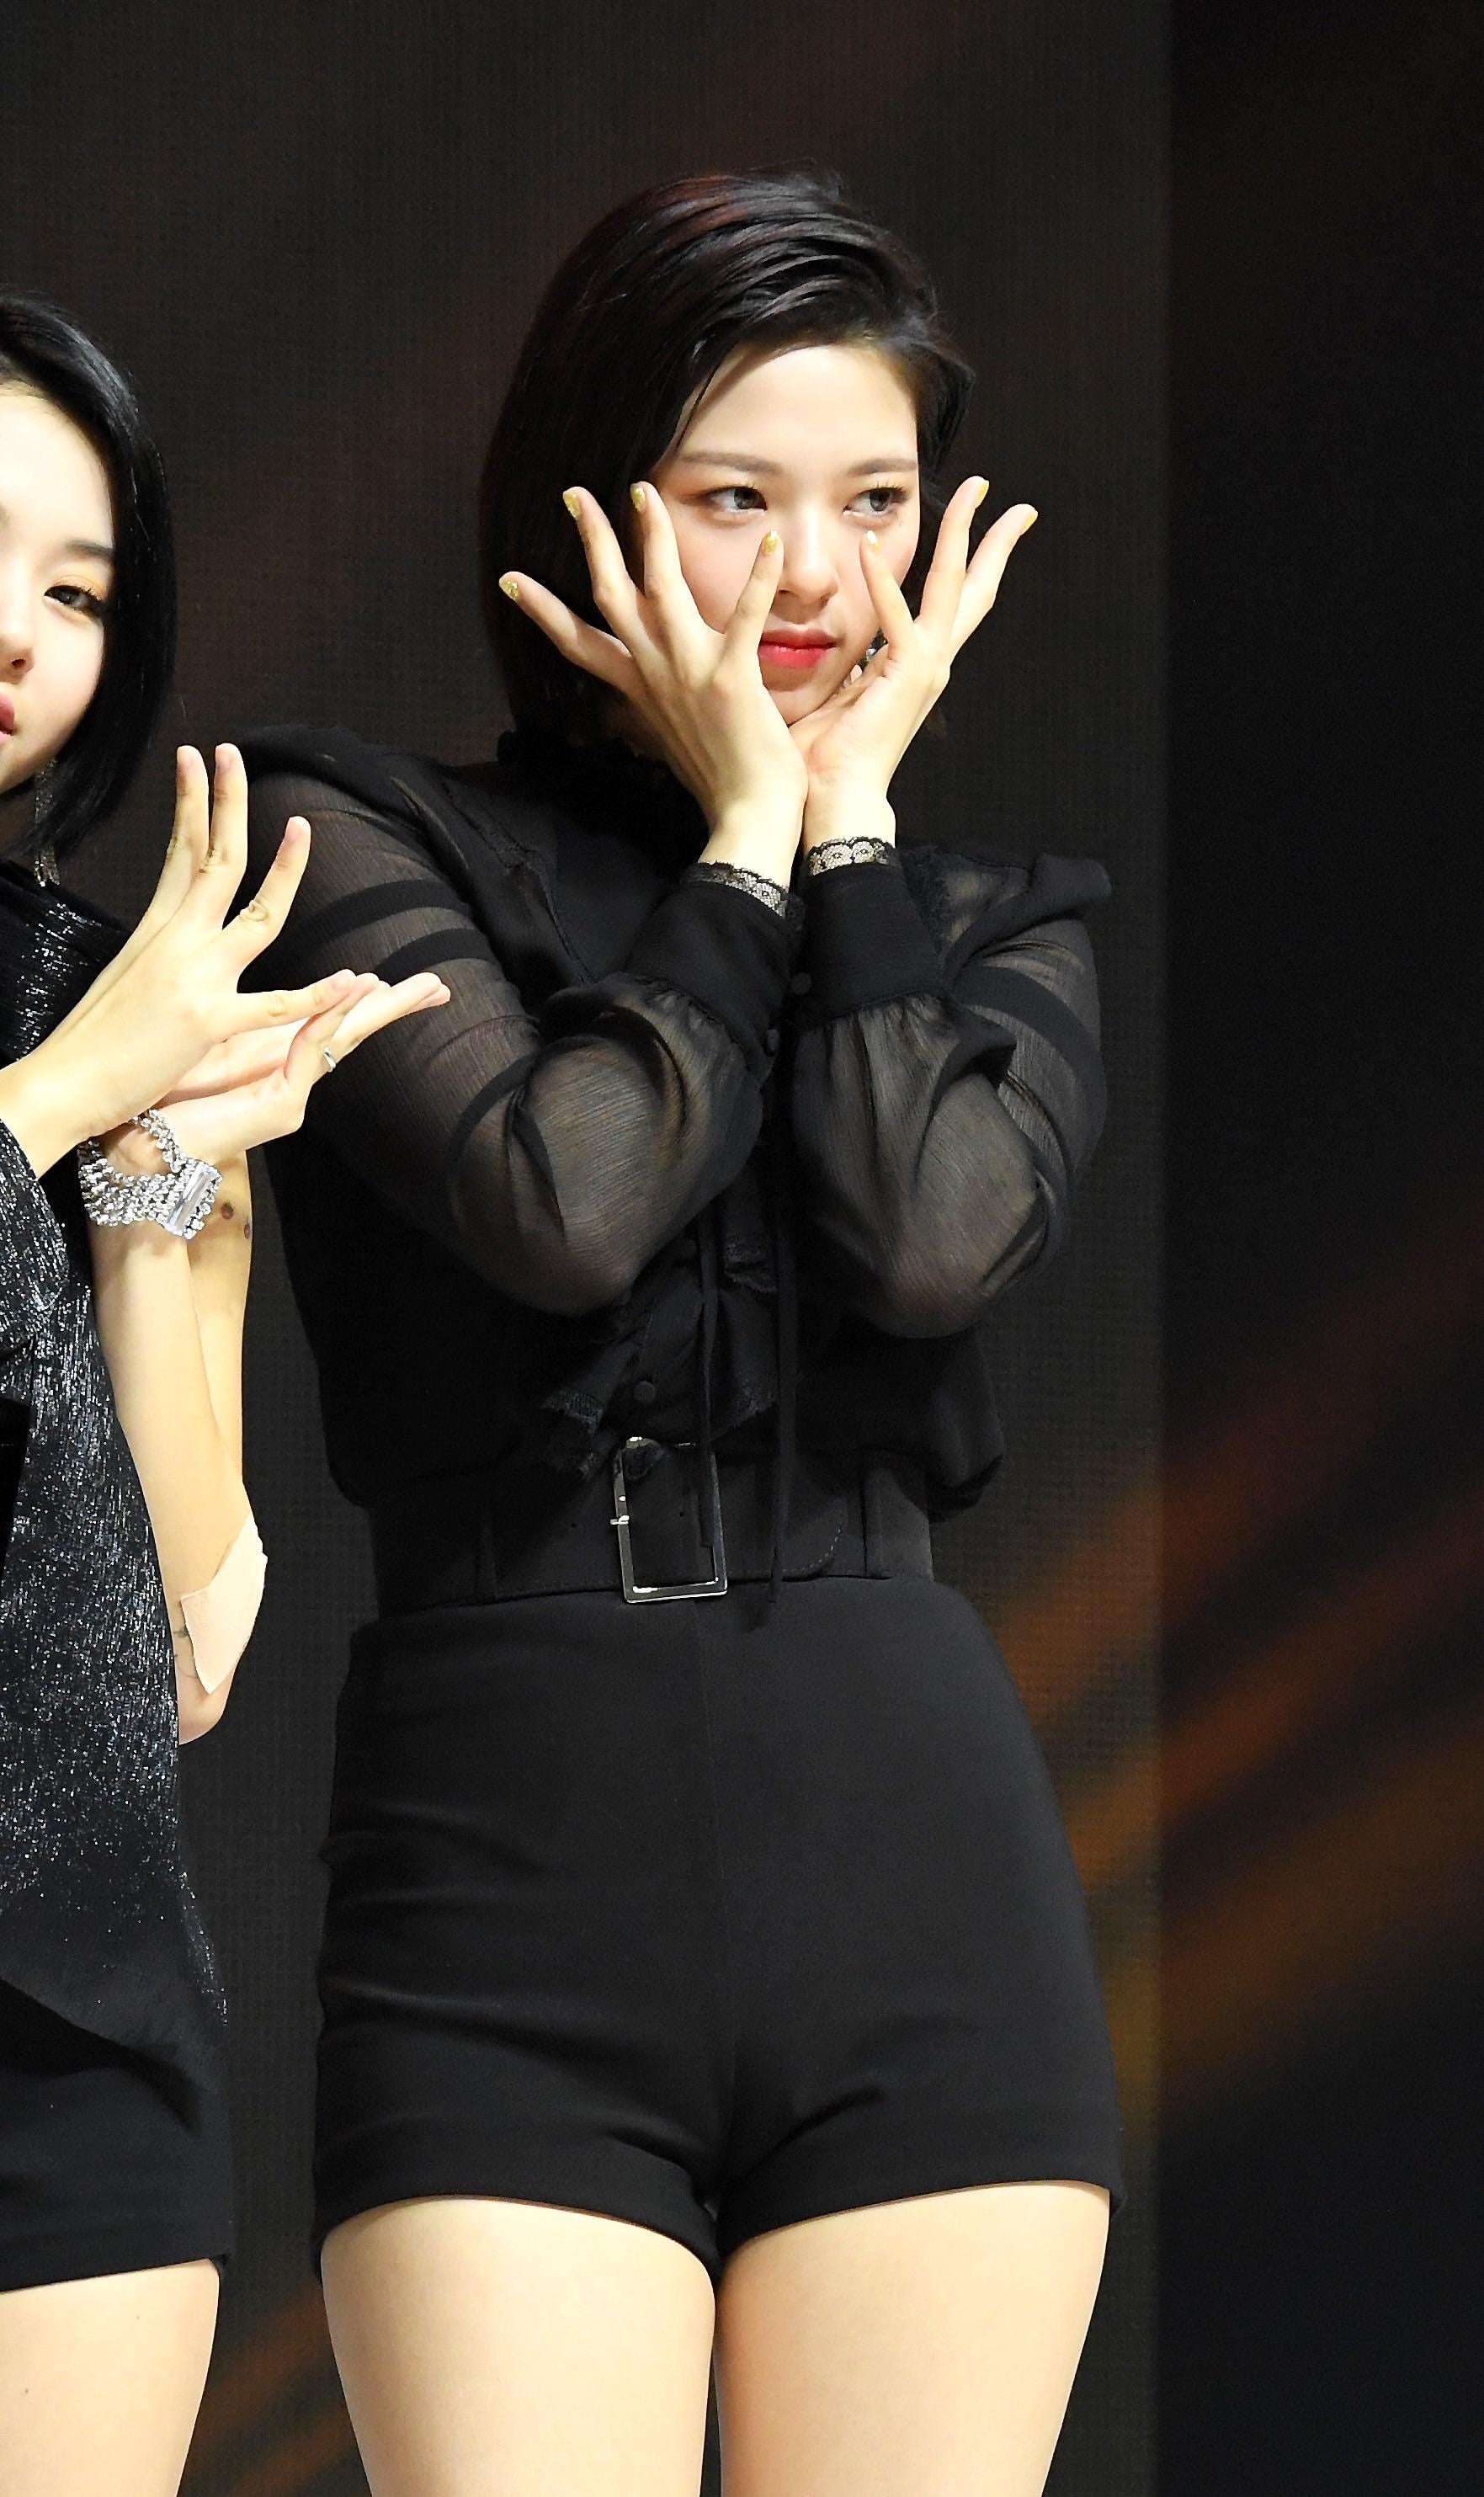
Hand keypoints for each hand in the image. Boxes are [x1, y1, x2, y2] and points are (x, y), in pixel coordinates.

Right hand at [42, 745, 360, 1143]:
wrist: (64, 1080)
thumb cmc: (95, 1036)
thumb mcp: (128, 972)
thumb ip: (160, 943)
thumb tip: (174, 920)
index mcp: (157, 929)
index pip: (180, 850)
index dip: (193, 802)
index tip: (197, 756)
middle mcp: (177, 941)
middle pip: (215, 859)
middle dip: (227, 802)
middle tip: (232, 751)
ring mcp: (194, 977)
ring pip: (256, 916)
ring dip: (285, 872)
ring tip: (303, 827)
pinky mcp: (207, 1021)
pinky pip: (272, 1005)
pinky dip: (314, 995)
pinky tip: (349, 980)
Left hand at [127, 969, 450, 1167]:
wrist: (140, 1148)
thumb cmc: (162, 1099)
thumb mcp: (201, 1049)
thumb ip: (228, 1027)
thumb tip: (237, 990)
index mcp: (272, 1060)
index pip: (327, 1023)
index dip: (360, 998)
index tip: (387, 976)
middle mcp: (290, 1079)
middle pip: (353, 1033)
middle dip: (395, 1008)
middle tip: (437, 985)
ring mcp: (290, 1096)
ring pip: (344, 1041)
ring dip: (379, 1009)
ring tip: (416, 988)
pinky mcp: (279, 1108)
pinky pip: (309, 1052)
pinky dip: (330, 1019)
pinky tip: (351, 991)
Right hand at [499, 486, 807, 862]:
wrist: (746, 817)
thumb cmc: (717, 781)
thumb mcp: (672, 738)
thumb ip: (658, 705)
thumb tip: (649, 697)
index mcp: (638, 688)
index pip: (577, 643)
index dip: (542, 611)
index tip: (510, 579)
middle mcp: (653, 672)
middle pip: (609, 594)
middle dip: (592, 540)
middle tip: (575, 494)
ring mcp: (688, 671)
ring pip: (660, 588)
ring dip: (651, 535)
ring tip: (646, 491)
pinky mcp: (731, 677)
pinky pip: (745, 616)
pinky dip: (760, 579)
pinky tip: (773, 543)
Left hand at [791, 483, 1037, 834]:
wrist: (835, 800)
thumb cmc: (829, 757)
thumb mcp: (842, 693)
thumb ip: (850, 664)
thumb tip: (840, 647)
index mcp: (918, 665)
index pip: (953, 603)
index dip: (972, 563)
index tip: (987, 524)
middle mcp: (933, 662)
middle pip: (975, 588)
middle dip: (994, 539)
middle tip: (1012, 498)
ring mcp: (925, 667)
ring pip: (953, 587)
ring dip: (961, 534)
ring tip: (972, 491)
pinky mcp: (904, 675)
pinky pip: (894, 619)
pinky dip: (881, 581)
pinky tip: (869, 545)